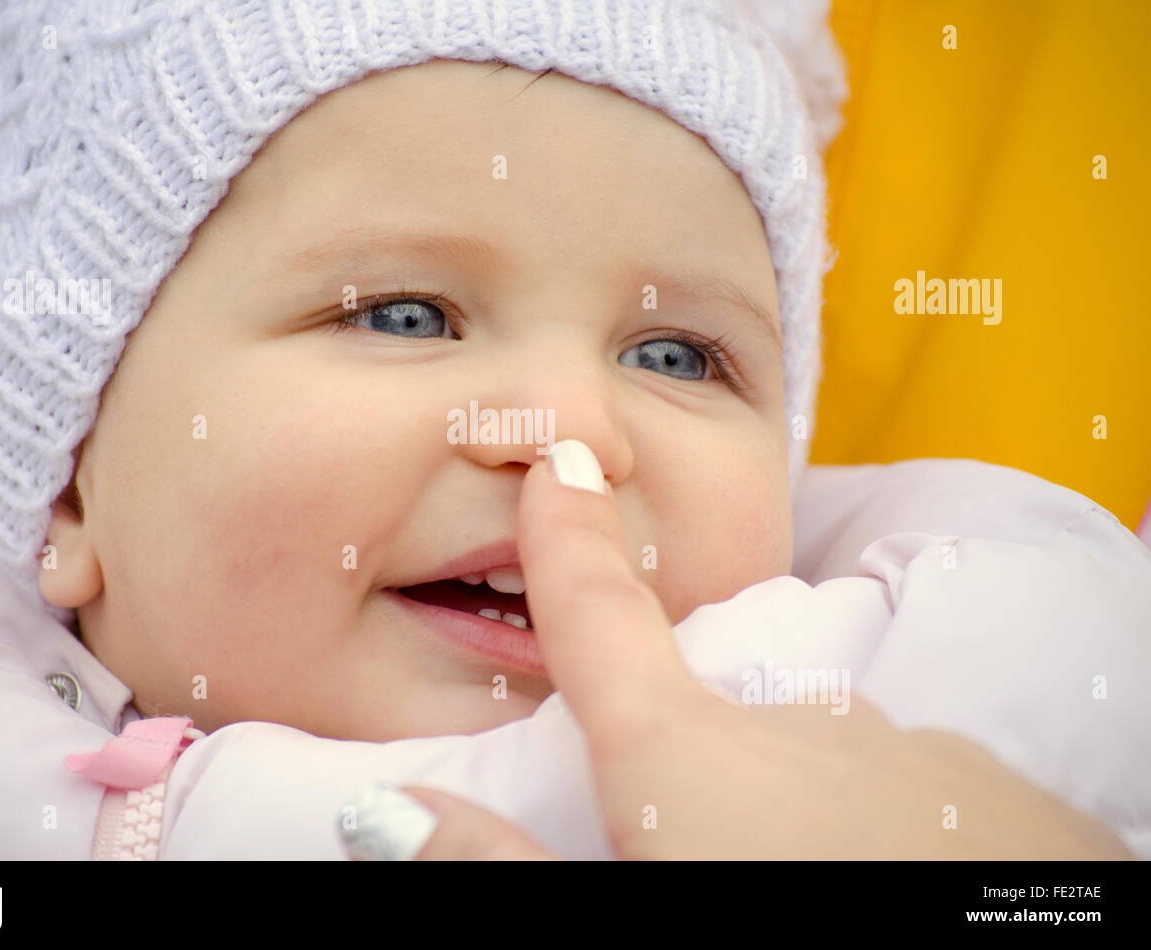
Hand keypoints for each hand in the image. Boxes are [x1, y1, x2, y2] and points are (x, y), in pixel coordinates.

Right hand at [341, 440, 1133, 859]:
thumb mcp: (608, 913)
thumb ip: (498, 865)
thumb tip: (382, 808)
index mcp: (688, 757)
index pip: (600, 622)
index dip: (567, 540)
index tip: (560, 463)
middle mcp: (800, 726)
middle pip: (724, 725)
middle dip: (706, 774)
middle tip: (715, 858)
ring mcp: (913, 751)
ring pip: (832, 765)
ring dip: (809, 818)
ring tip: (812, 888)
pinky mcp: (1009, 797)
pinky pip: (924, 793)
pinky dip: (902, 831)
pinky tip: (904, 882)